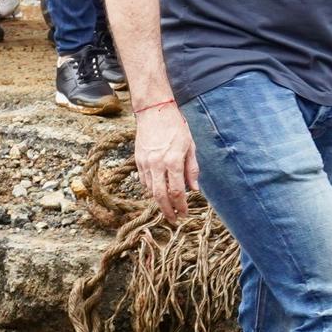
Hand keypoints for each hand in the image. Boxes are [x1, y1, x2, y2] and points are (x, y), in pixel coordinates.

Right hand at [132, 99, 197, 217]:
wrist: (154, 111)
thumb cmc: (175, 127)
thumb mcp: (190, 146)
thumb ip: (192, 169)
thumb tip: (194, 189)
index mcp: (173, 161)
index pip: (176, 191)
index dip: (181, 206)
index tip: (184, 213)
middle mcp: (157, 164)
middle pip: (160, 196)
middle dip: (167, 211)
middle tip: (174, 219)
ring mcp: (145, 163)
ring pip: (150, 190)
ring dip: (159, 201)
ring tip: (167, 207)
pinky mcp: (138, 160)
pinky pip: (143, 181)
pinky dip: (151, 189)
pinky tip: (158, 190)